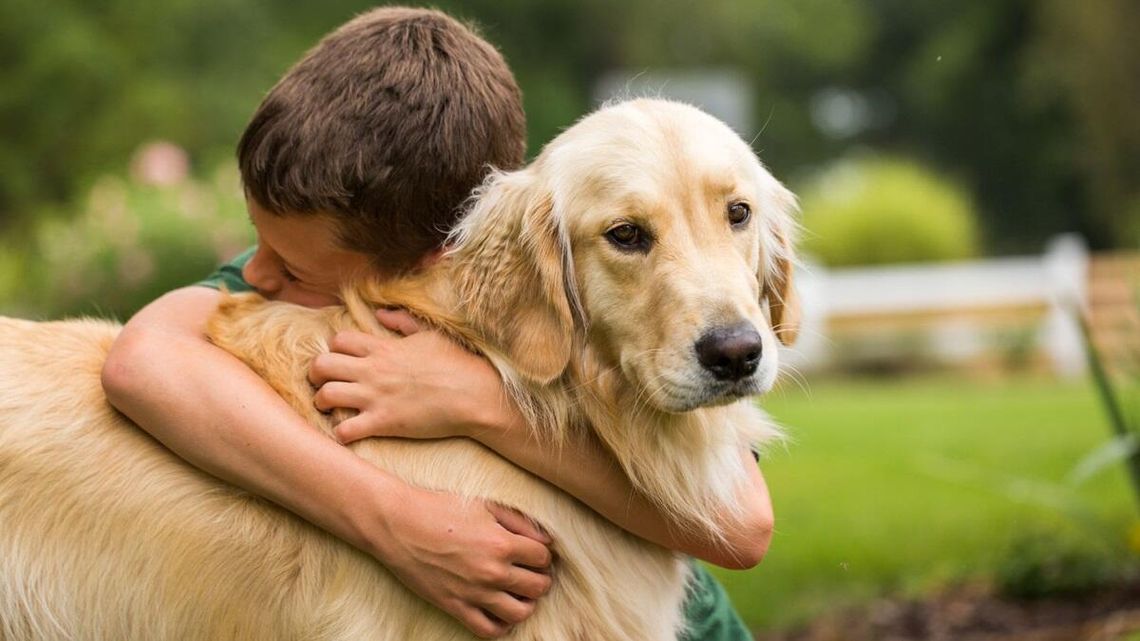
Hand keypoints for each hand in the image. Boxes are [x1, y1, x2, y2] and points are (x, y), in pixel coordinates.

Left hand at [308, 310, 522, 443]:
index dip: (334, 350)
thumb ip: (403, 322)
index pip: (338, 341)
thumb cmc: (457, 363)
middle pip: (320, 365)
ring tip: (330, 409)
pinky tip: (348, 433)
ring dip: (322, 403)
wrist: (475, 395)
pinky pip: (344, 430)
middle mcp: (373, 370)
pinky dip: (340, 433)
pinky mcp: (383, 422)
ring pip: (324, 396)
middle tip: (323, 383)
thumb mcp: (430, 334)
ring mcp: (376, 397)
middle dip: (315, 375)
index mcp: (383, 348)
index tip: (342, 360)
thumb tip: (381, 312)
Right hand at [368, 485, 553, 637]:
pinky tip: (499, 611)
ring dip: (526, 604)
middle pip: (538, 586)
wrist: (397, 524)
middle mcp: (492, 571)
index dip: (542, 554)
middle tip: (530, 571)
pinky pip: (489, 630)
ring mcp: (473, 593)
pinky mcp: (454, 607)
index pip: (543, 557)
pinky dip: (501, 625)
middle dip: (540, 578)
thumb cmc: (440, 508)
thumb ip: (520, 522)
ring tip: (518, 593)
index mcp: (501, 543)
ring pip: (520, 613)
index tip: (533, 552)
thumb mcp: (484, 505)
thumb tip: (547, 540)